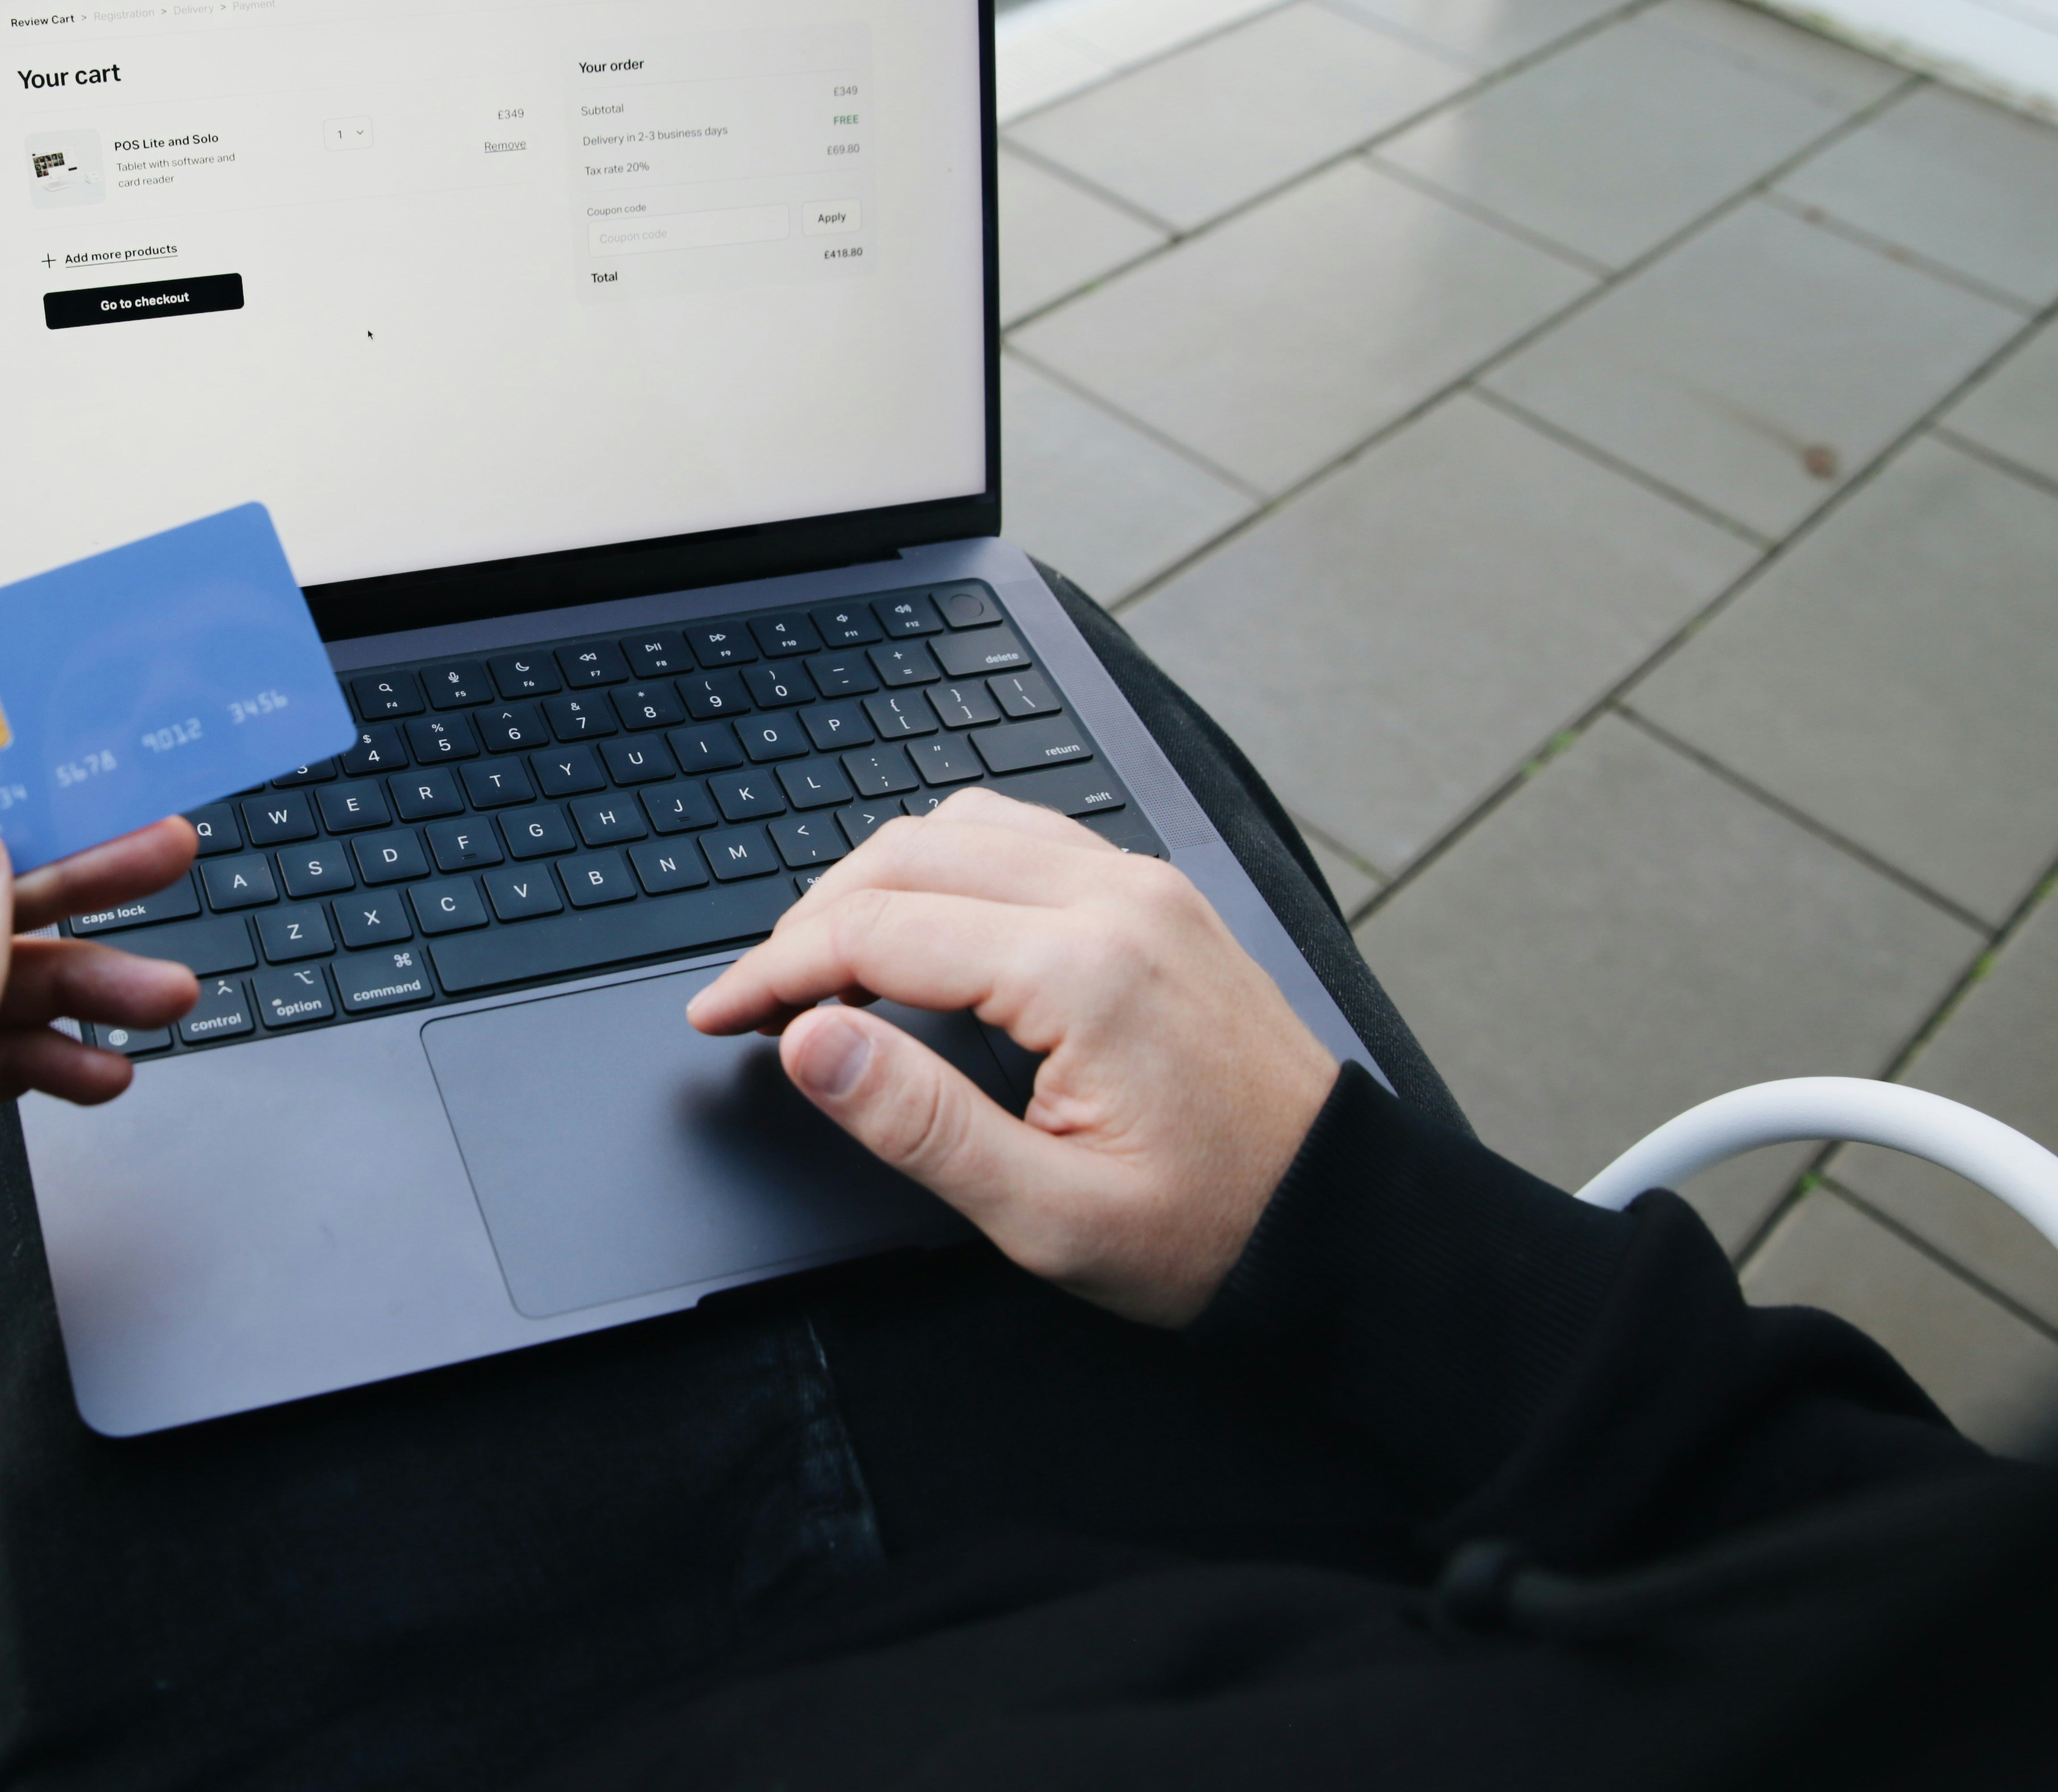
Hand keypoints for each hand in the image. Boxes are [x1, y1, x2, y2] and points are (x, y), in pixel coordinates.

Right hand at [686, 789, 1336, 1325]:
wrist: (1339, 1221)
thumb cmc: (1210, 1230)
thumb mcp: (1049, 1215)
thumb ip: (918, 1121)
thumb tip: (810, 1042)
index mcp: (1084, 972)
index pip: (876, 933)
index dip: (773, 973)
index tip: (718, 1015)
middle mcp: (1114, 899)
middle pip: (904, 859)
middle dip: (808, 922)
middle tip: (758, 1000)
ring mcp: (1140, 885)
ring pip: (959, 827)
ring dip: (873, 882)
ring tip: (825, 965)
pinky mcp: (1155, 894)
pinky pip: (1021, 835)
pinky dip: (944, 864)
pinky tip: (921, 925)